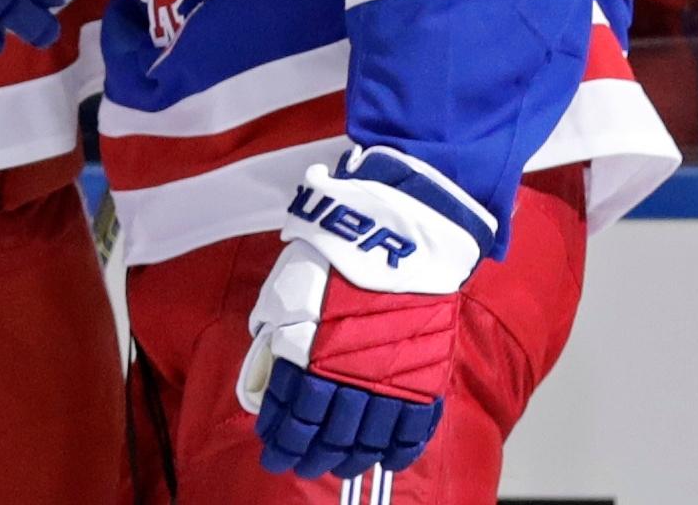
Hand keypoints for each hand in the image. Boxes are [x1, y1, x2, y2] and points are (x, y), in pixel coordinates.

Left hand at [238, 152, 481, 478]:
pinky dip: (398, 450)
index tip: (271, 448)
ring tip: (334, 467)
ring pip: (365, 437)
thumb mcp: (288, 286)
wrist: (399, 231)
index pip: (289, 408)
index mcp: (308, 351)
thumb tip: (271, 369)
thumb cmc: (338, 250)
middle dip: (305, 453)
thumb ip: (279, 333)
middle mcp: (347, 373)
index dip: (279, 433)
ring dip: (346, 458)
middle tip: (294, 465)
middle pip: (324, 430)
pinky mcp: (426, 376)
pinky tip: (384, 459)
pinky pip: (412, 427)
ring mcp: (390, 378)